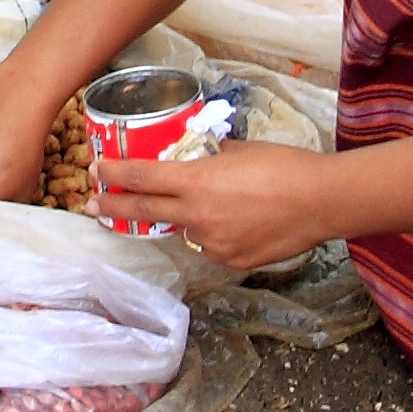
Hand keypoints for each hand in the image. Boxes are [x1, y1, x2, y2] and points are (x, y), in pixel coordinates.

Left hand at [87, 138, 342, 275]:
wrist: (321, 201)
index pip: (142, 177)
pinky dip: (216, 233)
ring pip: (185, 229)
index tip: (96, 172)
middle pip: (143, 212)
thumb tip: (199, 158)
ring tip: (225, 204)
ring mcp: (213, 243)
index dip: (114, 174)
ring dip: (188, 218)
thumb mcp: (240, 151)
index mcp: (196, 182)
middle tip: (92, 207)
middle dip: (113, 209)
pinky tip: (241, 221)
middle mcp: (197, 215)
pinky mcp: (230, 261)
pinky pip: (211, 245)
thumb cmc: (285, 166)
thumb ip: (211, 158)